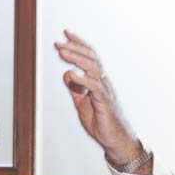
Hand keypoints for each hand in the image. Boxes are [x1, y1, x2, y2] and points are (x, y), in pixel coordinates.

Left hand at [54, 29, 142, 164]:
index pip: (89, 57)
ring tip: (62, 52)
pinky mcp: (105, 102)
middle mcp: (103, 82)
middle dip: (74, 48)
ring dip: (76, 59)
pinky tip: (71, 74)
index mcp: (98, 80)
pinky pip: (94, 87)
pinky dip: (82, 79)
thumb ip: (76, 89)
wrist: (115, 140)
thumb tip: (67, 74)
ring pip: (93, 68)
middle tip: (59, 42)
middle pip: (90, 58)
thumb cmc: (101, 122)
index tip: (66, 33)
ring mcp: (105, 91)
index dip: (78, 44)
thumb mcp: (82, 103)